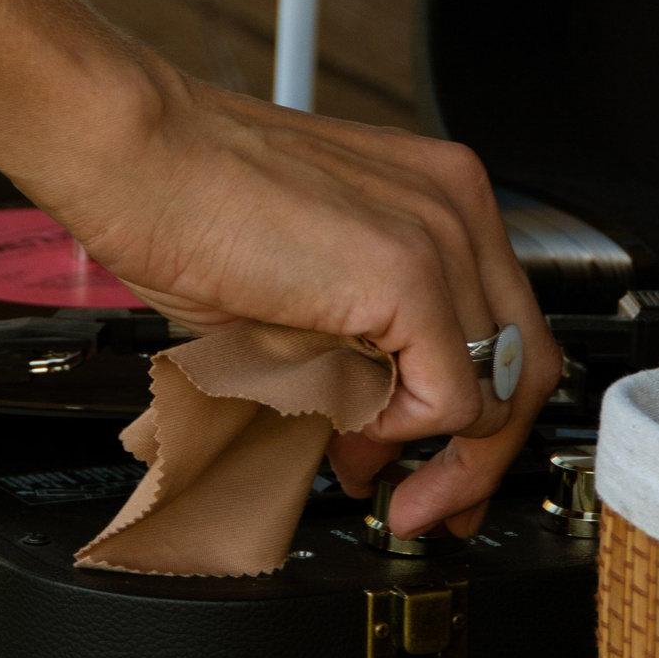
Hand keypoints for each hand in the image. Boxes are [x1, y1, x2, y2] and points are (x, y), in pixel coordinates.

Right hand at [0, 0, 554, 535]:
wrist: (132, 153)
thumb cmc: (185, 204)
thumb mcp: (302, 288)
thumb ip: (361, 348)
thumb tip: (377, 425)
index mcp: (440, 196)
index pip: (508, 327)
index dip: (479, 416)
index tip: (438, 467)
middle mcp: (459, 207)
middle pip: (526, 362)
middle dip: (477, 456)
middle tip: (425, 504)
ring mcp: (442, 236)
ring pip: (500, 387)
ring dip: (436, 453)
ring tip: (364, 472)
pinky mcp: (408, 275)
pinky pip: (450, 396)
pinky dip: (402, 430)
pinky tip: (344, 424)